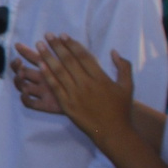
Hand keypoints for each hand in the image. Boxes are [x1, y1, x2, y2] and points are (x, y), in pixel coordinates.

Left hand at [11, 36, 134, 149]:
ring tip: (39, 46)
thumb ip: (123, 67)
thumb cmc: (121, 109)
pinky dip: (48, 75)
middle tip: (47, 35)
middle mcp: (87, 84)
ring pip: (59, 72)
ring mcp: (76, 95)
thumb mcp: (128, 86)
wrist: (114, 131)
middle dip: (57, 46)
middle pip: (69, 61)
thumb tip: (114, 51)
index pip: (84, 56)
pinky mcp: (67, 105)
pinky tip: (40, 65)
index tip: (63, 35)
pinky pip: (55, 87)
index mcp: (101, 78)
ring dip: (48, 57)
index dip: (72, 44)